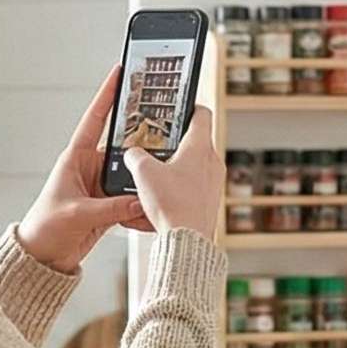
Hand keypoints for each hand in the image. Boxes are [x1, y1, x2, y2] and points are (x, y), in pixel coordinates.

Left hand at [16, 65, 151, 274]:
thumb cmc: (46, 228)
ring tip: (165, 177)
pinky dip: (142, 203)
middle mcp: (90, 168)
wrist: (43, 258)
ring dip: (145, 180)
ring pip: (131, 176)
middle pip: (123, 148)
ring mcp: (101, 187)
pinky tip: (154, 206)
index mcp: (75, 158)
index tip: (119, 72)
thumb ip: (110, 208)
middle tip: (166, 129)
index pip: (94, 119)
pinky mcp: (108, 206)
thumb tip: (140, 201)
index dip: (107, 95)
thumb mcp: (78, 214)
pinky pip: (131, 199)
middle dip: (142, 142)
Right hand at [125, 105, 219, 237]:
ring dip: (175, 168)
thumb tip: (132, 154)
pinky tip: (160, 199)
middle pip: (196, 141)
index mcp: (200, 146)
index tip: (179, 109)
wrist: (187, 240)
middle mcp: (212, 162)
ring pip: (193, 166)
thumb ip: (135, 156)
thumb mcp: (143, 173)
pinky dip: (177, 189)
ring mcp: (214, 183)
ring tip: (155, 176)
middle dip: (175, 143)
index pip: (202, 113)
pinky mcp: (209, 201)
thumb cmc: (172, 204)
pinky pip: (193, 188)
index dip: (189, 107)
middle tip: (158, 146)